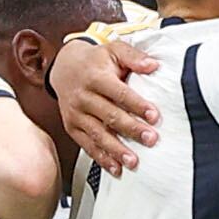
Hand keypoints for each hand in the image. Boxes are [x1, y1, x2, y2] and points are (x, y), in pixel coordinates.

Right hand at [50, 33, 156, 171]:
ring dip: (116, 150)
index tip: (154, 116)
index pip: (119, 93)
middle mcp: (83, 97)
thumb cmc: (95, 61)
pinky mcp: (72, 127)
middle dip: (131, 129)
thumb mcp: (113, 50)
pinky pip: (88, 145)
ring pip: (98, 134)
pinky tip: (116, 169)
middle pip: (110, 116)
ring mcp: (76, 114)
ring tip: (133, 161)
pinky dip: (102, 158)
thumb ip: (134, 56)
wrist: (64, 67)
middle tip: (150, 140)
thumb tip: (153, 65)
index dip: (137, 104)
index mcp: (95, 77)